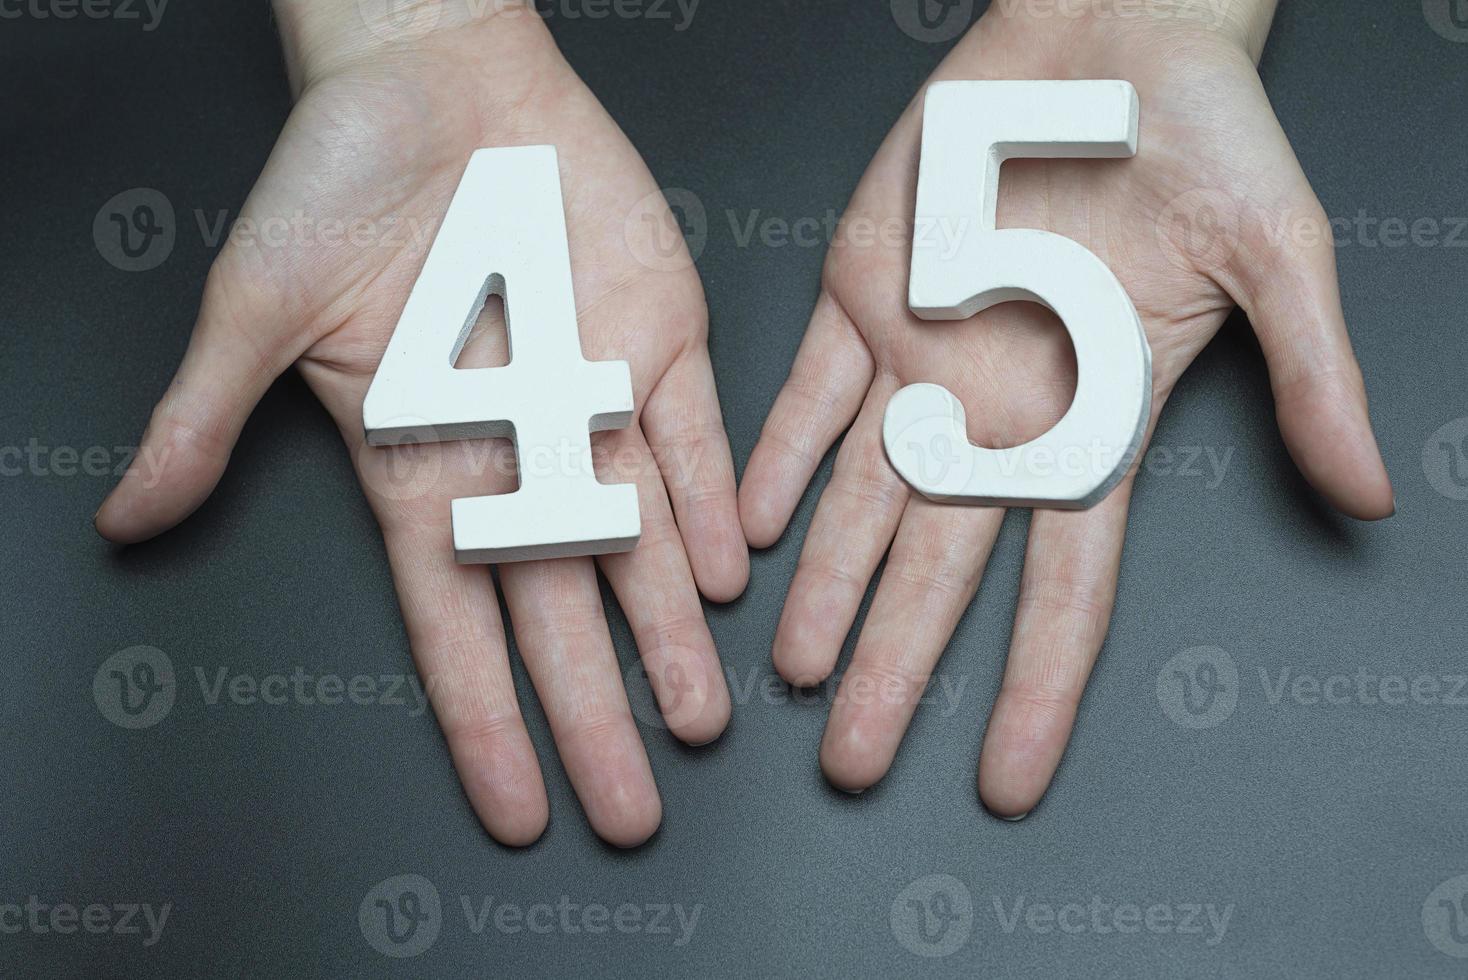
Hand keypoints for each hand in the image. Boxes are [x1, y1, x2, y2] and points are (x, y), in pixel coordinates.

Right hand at [95, 2, 746, 846]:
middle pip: (560, 612)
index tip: (521, 805)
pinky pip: (693, 438)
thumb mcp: (254, 307)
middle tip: (633, 808)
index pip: (457, 625)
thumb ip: (207, 419)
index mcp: (421, 464)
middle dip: (596, 712)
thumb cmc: (335, 178)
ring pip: (641, 542)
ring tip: (696, 718)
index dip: (488, 720)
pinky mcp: (657, 339)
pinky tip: (728, 574)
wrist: (431, 72)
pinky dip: (711, 502)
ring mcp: (592, 399)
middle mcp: (515, 451)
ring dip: (669, 630)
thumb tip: (127, 517)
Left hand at [738, 0, 1391, 816]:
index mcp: (1096, 421)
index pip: (1064, 586)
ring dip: (823, 587)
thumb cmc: (1206, 132)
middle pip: (940, 572)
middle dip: (894, 667)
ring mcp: (922, 360)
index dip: (1036, 686)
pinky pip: (808, 397)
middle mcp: (999, 414)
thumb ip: (1311, 375)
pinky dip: (777, 460)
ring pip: (860, 502)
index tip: (1005, 778)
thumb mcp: (1277, 255)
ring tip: (788, 672)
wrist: (1110, 29)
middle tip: (851, 761)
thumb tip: (1370, 495)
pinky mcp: (861, 295)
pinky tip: (745, 529)